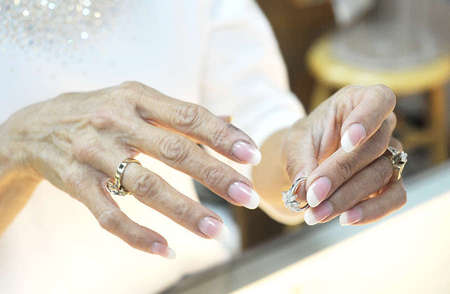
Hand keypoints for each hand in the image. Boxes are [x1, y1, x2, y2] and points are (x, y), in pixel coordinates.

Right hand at [1, 81, 260, 256]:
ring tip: (216, 230)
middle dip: (215, 175)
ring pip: (146, 186)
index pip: (189, 116)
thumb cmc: (100, 112)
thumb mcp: (137, 101)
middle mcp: (116, 121)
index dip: (223, 136)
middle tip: (248, 197)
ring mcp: (93, 152)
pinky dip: (137, 235)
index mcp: (137, 97)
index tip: (252, 156)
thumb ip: (181, 114)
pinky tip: (166, 250)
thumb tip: (231, 119)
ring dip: (184, 210)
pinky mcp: (75, 182)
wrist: (35, 127)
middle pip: (174, 151)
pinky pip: (109, 215)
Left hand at [284, 85, 406, 224]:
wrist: (309, 159)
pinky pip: (394, 198)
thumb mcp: (295, 143)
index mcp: (358, 102)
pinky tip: (345, 219)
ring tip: (316, 213)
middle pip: (373, 148)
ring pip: (381, 175)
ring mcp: (390, 154)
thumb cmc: (305, 142)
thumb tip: (304, 192)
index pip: (378, 100)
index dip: (367, 120)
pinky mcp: (392, 182)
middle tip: (312, 196)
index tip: (348, 142)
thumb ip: (300, 162)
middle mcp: (382, 125)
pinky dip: (371, 211)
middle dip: (339, 174)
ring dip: (347, 198)